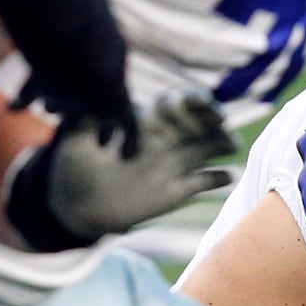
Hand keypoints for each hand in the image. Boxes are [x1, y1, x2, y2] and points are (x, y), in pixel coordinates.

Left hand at [3, 89, 233, 249]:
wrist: (76, 205)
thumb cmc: (73, 167)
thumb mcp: (74, 140)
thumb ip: (85, 121)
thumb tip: (93, 101)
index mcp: (144, 124)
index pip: (174, 105)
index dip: (189, 101)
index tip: (198, 101)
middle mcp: (164, 140)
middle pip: (197, 123)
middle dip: (211, 116)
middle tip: (220, 117)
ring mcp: (172, 166)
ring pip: (206, 148)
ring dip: (222, 143)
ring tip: (232, 145)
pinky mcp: (175, 192)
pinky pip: (202, 182)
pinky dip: (218, 178)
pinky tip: (228, 176)